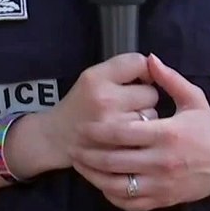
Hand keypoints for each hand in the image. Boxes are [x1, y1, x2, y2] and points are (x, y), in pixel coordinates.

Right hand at [43, 54, 159, 172]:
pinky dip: (142, 135)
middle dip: (145, 96)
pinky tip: (128, 134)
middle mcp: (105, 100)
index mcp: (96, 78)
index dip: (144, 70)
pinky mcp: (118, 147)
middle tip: (129, 102)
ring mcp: (113, 126)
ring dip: (146, 117)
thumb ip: (120, 69)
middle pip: (151, 92)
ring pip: (152, 115)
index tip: (139, 78)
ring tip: (126, 119)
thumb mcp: (91, 77)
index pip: (138, 62)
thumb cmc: (79, 105)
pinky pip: (146, 136)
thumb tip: (153, 66)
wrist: (56, 137)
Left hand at [69, 54, 209, 210]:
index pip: (123, 133)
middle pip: (114, 160)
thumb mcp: (193, 99)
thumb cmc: (208, 129)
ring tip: (81, 164)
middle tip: (74, 145)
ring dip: (94, 176)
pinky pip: (128, 202)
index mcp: (167, 134)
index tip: (83, 126)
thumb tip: (150, 58)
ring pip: (117, 185)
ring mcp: (160, 183)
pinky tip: (102, 182)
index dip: (98, 131)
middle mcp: (161, 161)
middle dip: (89, 154)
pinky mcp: (161, 199)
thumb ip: (170, 79)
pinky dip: (111, 194)